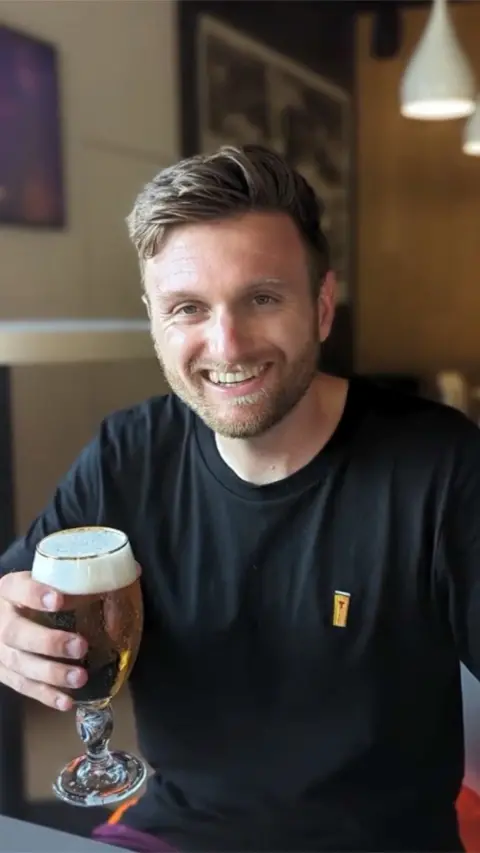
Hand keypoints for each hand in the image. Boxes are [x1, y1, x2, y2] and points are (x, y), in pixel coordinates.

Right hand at [0, 571, 87, 709]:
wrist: (2, 612)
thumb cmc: (33, 593)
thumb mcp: (47, 578)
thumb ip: (82, 576)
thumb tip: (133, 569)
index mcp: (9, 589)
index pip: (19, 587)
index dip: (36, 594)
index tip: (60, 599)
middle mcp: (0, 619)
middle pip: (16, 633)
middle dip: (49, 642)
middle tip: (80, 646)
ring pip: (20, 664)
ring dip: (51, 674)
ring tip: (81, 678)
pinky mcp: (4, 673)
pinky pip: (22, 687)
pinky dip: (45, 696)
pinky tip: (67, 702)